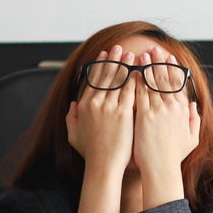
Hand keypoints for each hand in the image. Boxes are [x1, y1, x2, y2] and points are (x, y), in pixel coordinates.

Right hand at [66, 46, 135, 173]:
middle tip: (118, 47)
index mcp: (84, 106)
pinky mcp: (123, 113)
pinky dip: (135, 79)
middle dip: (113, 59)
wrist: (103, 166)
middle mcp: (95, 103)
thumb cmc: (91, 154)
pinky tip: (140, 70)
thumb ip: (71, 118)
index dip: (99, 65)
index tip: (105, 55)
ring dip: (124, 64)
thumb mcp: (73, 135)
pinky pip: (130, 91)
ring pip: (118, 79)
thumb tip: (73, 105)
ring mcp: (109, 107)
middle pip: (105, 75)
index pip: (93, 79)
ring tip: (130, 53)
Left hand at [133, 48, 200, 177]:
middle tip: (155, 48)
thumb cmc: (173, 157)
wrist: (160, 169)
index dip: (173, 69)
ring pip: (152, 83)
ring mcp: (157, 111)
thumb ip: (194, 120)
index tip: (169, 57)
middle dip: (159, 61)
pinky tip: (132, 71)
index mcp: (182, 111)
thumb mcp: (191, 139)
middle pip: (165, 78)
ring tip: (143, 54)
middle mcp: (171, 108)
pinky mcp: (143, 116)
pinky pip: (139, 93)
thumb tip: (193, 105)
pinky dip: (136, 81)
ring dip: (147, 66)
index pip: (178, 84)